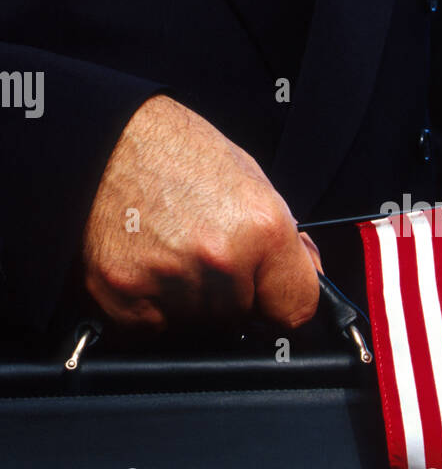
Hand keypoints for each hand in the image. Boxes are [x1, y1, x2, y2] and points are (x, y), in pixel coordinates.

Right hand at [82, 95, 320, 331]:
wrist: (103, 138)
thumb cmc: (177, 152)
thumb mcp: (251, 183)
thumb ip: (284, 242)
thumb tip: (311, 280)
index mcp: (262, 229)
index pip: (296, 310)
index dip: (282, 303)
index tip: (270, 297)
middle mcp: (221, 261)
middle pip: (243, 319)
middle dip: (231, 295)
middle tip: (202, 250)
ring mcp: (171, 283)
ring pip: (200, 325)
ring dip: (190, 302)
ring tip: (171, 249)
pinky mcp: (127, 300)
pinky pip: (155, 330)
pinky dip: (152, 308)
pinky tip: (146, 263)